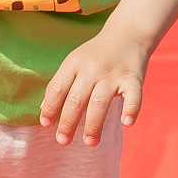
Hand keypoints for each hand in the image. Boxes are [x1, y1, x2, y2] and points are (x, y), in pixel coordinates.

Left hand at [39, 27, 150, 146]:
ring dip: (93, 125)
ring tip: (89, 142)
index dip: (50, 108)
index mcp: (74, 63)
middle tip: (63, 141)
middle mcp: (92, 68)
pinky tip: (126, 123)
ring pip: (100, 102)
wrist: (127, 35)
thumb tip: (44, 111)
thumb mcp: (74, 63)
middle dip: (68, 123)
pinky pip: (133, 96)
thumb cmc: (95, 55)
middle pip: (76, 99)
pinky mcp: (133, 78)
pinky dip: (131, 109)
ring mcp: (113, 73)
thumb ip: (60, 85)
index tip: (47, 125)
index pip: (57, 88)